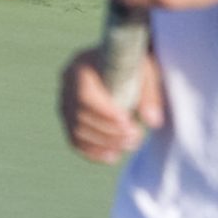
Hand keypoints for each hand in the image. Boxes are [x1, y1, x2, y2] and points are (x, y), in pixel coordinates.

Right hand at [59, 46, 162, 162]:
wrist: (117, 62)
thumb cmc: (130, 64)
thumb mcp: (144, 71)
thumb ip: (149, 94)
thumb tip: (152, 121)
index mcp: (80, 65)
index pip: (84, 94)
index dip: (104, 112)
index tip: (128, 122)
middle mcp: (66, 83)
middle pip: (80, 115)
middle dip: (109, 131)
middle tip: (137, 136)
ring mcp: (64, 102)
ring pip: (77, 130)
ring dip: (105, 143)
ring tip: (131, 144)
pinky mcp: (68, 118)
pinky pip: (74, 139)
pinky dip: (92, 151)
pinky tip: (113, 156)